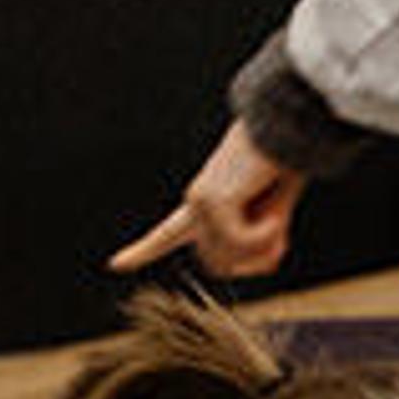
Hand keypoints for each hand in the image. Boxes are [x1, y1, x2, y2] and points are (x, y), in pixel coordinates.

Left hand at [111, 120, 305, 277]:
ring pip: (228, 258)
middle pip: (218, 265)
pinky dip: (265, 237)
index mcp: (205, 204)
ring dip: (263, 249)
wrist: (282, 134)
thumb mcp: (273, 216)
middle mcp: (196, 203)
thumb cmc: (281, 170)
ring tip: (278, 220)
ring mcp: (201, 201)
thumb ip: (261, 242)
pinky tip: (275, 217)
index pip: (168, 234)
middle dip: (253, 262)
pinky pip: (240, 242)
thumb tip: (250, 263)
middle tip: (279, 241)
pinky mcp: (213, 200)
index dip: (143, 251)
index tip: (115, 264)